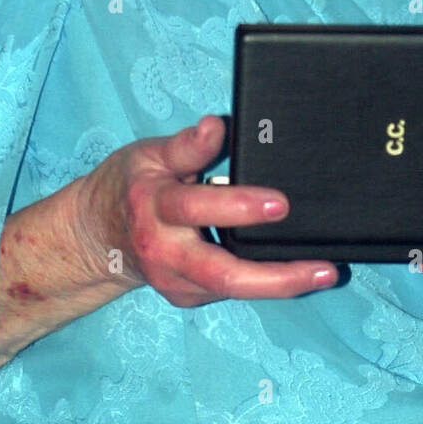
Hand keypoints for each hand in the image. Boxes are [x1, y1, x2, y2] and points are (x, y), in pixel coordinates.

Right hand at [73, 114, 337, 307]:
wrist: (97, 236)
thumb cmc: (130, 186)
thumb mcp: (150, 154)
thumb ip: (187, 146)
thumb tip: (216, 127)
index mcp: (155, 207)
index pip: (198, 207)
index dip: (240, 206)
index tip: (280, 202)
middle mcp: (165, 252)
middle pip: (223, 274)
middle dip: (276, 276)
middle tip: (323, 266)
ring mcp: (175, 281)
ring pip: (233, 290)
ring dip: (281, 283)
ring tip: (325, 271)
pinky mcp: (187, 296)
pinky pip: (232, 290)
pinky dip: (265, 282)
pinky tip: (297, 272)